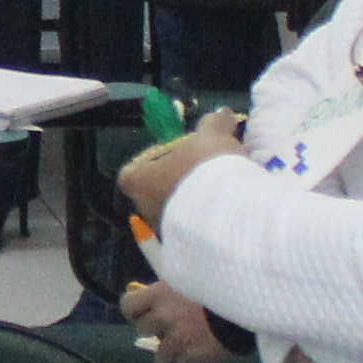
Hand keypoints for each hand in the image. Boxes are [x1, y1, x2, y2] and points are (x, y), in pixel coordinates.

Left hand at [117, 112, 245, 225]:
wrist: (229, 215)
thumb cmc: (207, 170)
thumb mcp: (213, 138)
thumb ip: (214, 124)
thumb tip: (222, 112)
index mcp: (139, 181)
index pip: (132, 173)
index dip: (151, 164)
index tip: (174, 158)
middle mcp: (144, 210)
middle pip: (156, 194)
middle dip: (179, 184)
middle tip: (207, 174)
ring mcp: (164, 234)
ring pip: (176, 215)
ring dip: (196, 205)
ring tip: (225, 194)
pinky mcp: (186, 251)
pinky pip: (193, 235)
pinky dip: (207, 225)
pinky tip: (230, 215)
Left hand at [119, 279, 232, 362]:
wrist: (250, 301)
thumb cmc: (221, 281)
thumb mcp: (190, 275)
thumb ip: (170, 287)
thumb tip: (152, 292)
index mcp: (159, 294)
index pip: (128, 306)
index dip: (135, 310)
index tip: (144, 311)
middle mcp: (163, 317)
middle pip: (142, 330)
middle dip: (154, 329)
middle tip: (168, 327)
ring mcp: (178, 339)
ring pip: (161, 356)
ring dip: (171, 351)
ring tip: (186, 344)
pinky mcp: (195, 357)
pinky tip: (201, 354)